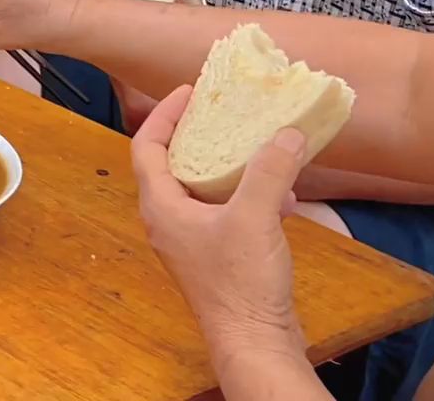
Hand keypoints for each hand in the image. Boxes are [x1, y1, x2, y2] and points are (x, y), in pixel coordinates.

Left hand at [132, 85, 310, 369]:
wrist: (254, 341)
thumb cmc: (240, 284)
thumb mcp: (254, 216)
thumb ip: (269, 170)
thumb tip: (286, 133)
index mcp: (161, 207)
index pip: (146, 146)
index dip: (164, 115)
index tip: (188, 92)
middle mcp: (169, 220)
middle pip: (175, 163)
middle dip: (201, 136)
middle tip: (224, 113)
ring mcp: (192, 239)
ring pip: (205, 188)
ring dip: (232, 167)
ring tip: (262, 150)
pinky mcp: (217, 255)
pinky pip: (228, 212)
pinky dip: (250, 197)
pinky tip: (284, 197)